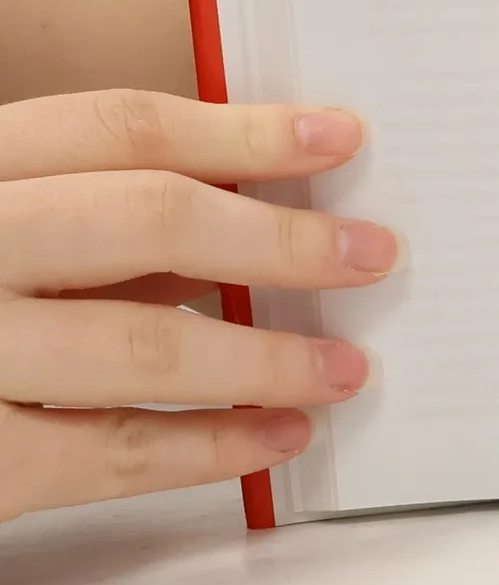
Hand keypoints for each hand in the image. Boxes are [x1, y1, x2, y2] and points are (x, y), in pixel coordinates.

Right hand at [0, 91, 397, 522]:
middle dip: (277, 242)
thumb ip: (81, 213)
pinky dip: (204, 451)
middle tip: (376, 253)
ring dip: (264, 360)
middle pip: (147, 220)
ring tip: (345, 368)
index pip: (116, 126)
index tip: (342, 137)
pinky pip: (102, 457)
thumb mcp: (3, 224)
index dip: (242, 130)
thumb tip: (250, 208)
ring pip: (141, 348)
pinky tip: (275, 441)